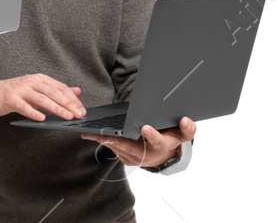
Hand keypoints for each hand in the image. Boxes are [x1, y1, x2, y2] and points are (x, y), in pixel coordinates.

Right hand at [0, 74, 84, 121]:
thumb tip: (77, 91)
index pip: (60, 88)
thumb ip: (56, 90)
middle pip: (53, 93)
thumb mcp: (36, 88)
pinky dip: (33, 113)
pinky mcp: (10, 99)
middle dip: (68, 104)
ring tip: (66, 116)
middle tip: (78, 114)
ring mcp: (20, 90)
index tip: (81, 110)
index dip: (72, 99)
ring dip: (56, 108)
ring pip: (41, 99)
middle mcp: (30, 82)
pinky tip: (42, 119)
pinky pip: (24, 107)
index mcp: (39, 79)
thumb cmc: (13, 92)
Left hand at [82, 117, 196, 168]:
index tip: (145, 127)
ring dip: (105, 140)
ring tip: (91, 132)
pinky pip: (113, 149)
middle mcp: (148, 154)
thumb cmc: (170, 139)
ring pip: (118, 148)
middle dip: (117, 139)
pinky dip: (102, 141)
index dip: (152, 135)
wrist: (163, 155)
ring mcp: (135, 158)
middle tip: (104, 132)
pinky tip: (90, 134)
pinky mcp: (125, 159)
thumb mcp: (182, 134)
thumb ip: (187, 129)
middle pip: (131, 147)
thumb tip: (186, 120)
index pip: (158, 141)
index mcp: (162, 146)